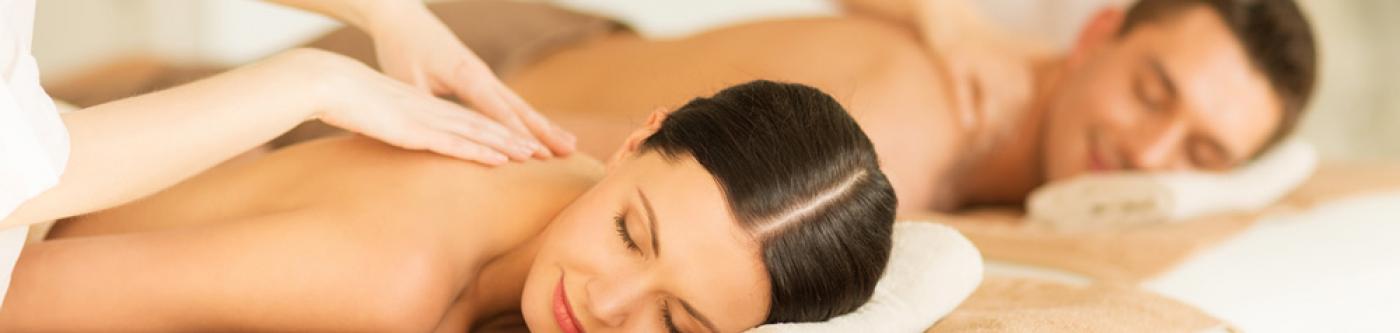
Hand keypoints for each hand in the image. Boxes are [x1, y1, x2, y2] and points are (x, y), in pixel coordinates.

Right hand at [301, 49, 543, 164]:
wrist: (325, 81)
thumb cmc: (344, 99)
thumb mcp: (378, 116)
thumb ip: (395, 127)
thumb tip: (402, 138)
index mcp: (429, 105)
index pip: (475, 118)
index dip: (503, 129)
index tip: (528, 142)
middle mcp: (435, 108)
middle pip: (487, 123)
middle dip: (522, 137)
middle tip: (552, 149)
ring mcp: (427, 117)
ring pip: (479, 132)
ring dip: (510, 145)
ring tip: (539, 156)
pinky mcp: (415, 129)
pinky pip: (455, 142)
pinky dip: (481, 151)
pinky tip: (502, 160)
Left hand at [364, 2, 575, 157]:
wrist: (403, 18)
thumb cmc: (401, 49)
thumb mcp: (406, 80)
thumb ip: (426, 106)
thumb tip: (436, 134)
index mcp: (466, 75)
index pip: (497, 110)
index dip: (517, 134)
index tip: (537, 155)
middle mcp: (482, 75)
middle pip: (520, 108)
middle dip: (545, 132)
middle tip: (571, 152)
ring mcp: (484, 76)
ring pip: (520, 105)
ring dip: (545, 126)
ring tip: (570, 145)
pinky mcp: (480, 78)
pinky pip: (510, 102)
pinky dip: (529, 119)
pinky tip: (542, 132)